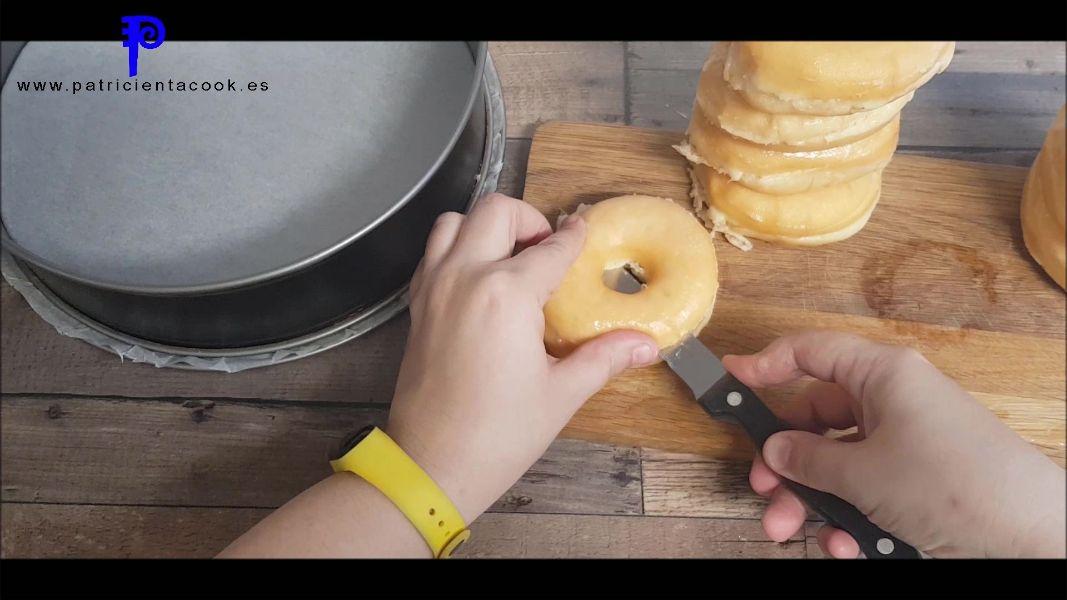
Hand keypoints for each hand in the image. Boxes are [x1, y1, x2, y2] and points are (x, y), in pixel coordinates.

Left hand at [386, 193, 657, 522]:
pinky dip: (456, 248)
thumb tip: (646, 344)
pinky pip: (433, 252)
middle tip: (547, 250)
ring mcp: (434, 287)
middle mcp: (465, 277)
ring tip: (510, 257)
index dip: (574, 238)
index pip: (551, 248)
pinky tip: (480, 280)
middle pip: (496, 211)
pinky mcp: (417, 305)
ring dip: (485, 227)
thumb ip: (604, 357)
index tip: (584, 233)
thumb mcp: (561, 394)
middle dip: (528, 220)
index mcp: (506, 294)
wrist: (432, 465)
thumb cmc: (497, 435)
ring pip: (454, 221)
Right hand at [722, 330, 1065, 558]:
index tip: (731, 378)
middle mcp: (893, 402)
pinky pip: (865, 490)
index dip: (766, 363)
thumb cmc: (955, 483)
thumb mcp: (863, 473)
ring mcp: (906, 443)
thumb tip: (775, 451)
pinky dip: (848, 517)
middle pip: (816, 419)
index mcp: (883, 376)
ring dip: (811, 499)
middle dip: (786, 462)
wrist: (1030, 535)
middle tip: (763, 488)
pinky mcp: (917, 481)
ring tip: (792, 529)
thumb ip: (808, 460)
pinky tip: (846, 544)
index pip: (812, 353)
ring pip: (837, 463)